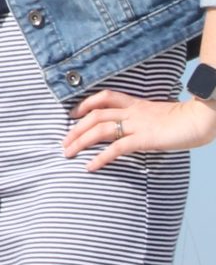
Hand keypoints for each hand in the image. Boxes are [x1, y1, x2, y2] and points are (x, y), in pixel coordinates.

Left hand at [62, 88, 215, 171]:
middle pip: (95, 114)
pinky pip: (117, 148)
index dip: (85, 104)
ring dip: (80, 141)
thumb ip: (145, 121)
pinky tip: (90, 166)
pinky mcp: (144, 138)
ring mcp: (138, 124)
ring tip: (68, 153)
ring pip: (100, 129)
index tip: (72, 115)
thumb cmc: (185, 120)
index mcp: (136, 104)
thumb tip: (135, 131)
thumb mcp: (159, 117)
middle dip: (76, 128)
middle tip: (63, 142)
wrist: (201, 119)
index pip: (105, 97)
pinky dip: (100, 157)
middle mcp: (133, 112)